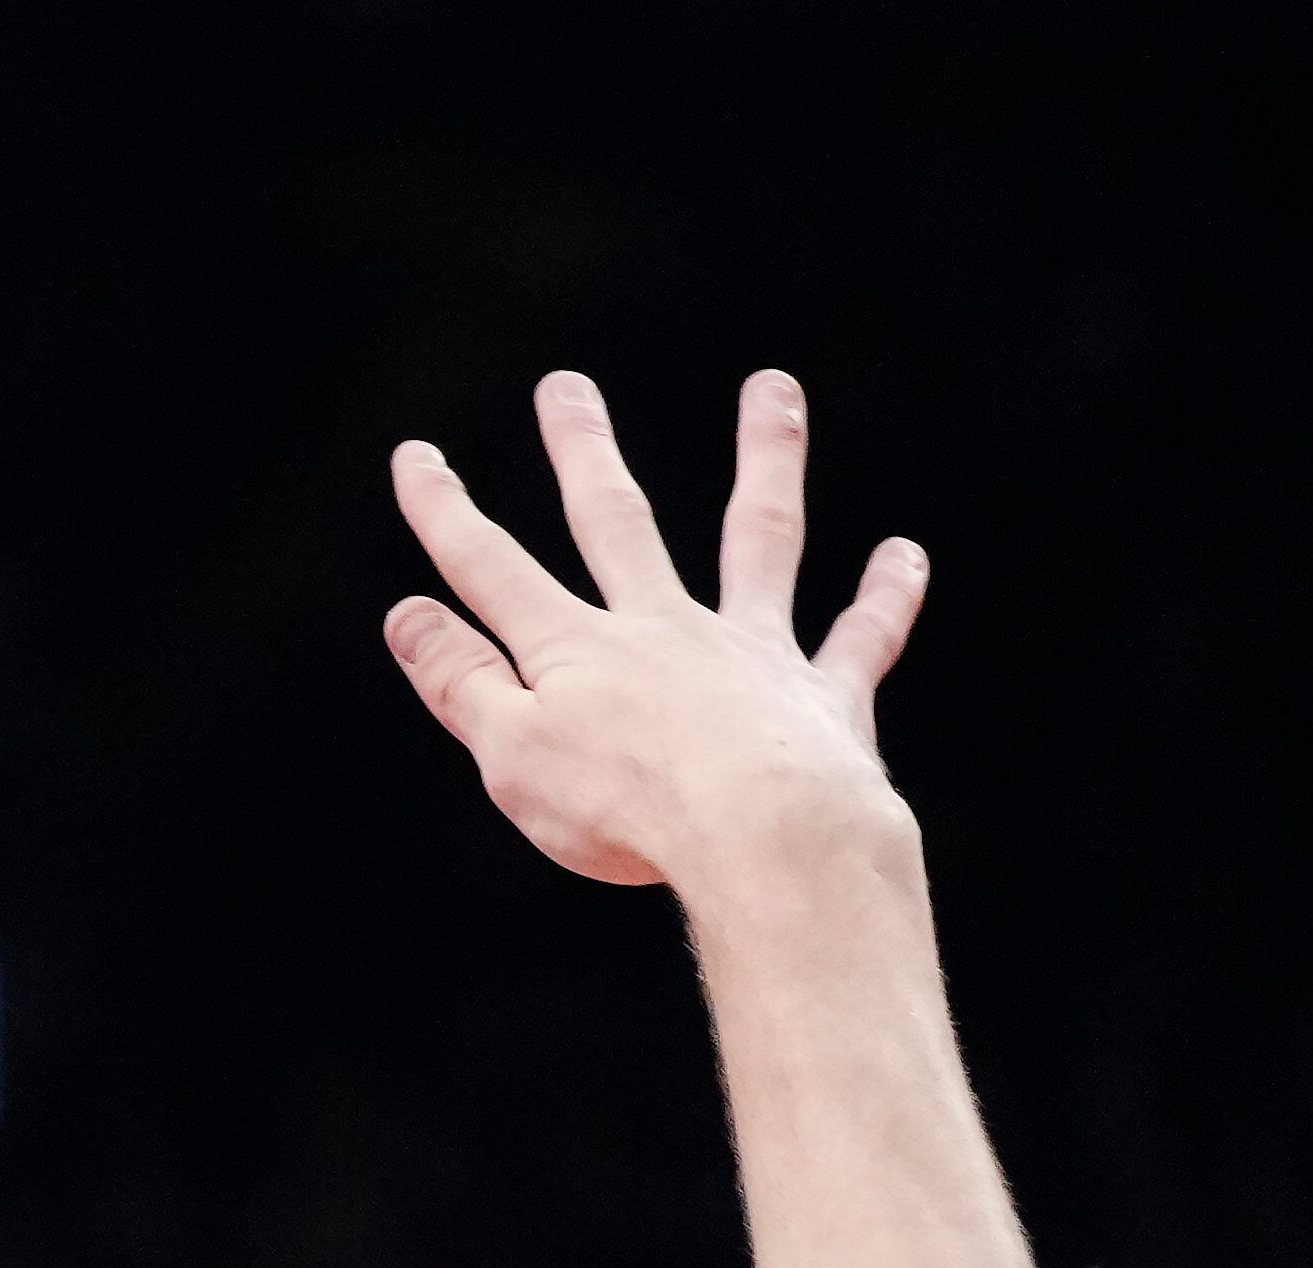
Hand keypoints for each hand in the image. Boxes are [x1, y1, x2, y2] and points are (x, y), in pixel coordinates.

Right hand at [382, 370, 927, 890]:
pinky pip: (858, 640)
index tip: (416, 457)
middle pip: (616, 524)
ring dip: (765, 462)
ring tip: (773, 389)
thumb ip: (463, 682)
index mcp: (577, 653)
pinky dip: (884, 599)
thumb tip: (408, 614)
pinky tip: (904, 556)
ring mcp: (749, 654)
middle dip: (583, 453)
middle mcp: (664, 631)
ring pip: (756, 541)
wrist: (762, 834)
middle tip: (565, 387)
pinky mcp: (819, 699)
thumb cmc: (627, 809)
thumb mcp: (512, 755)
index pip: (493, 570)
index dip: (447, 515)